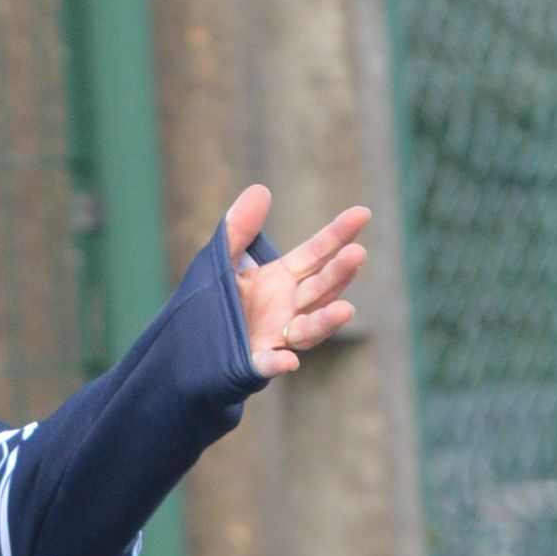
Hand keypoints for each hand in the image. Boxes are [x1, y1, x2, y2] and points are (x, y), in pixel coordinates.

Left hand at [223, 185, 369, 377]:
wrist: (194, 343)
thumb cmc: (218, 299)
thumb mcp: (223, 259)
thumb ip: (238, 229)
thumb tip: (260, 190)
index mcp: (284, 279)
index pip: (317, 254)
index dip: (338, 235)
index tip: (362, 214)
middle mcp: (290, 307)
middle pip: (320, 288)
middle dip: (339, 273)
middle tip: (357, 254)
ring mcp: (277, 336)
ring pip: (309, 328)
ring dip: (327, 321)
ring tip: (346, 310)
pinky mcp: (254, 362)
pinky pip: (268, 365)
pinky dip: (278, 364)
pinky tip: (288, 362)